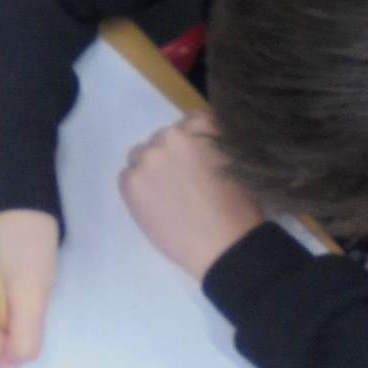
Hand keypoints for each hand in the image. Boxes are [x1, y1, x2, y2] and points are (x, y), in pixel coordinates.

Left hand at [118, 111, 264, 281]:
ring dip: (151, 169)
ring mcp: (148, 158)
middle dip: (171, 156)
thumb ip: (214, 141)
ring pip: (142, 155)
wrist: (225, 246)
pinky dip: (138, 187)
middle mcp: (171, 136)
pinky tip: (157, 204)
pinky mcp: (131, 182)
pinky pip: (128, 176)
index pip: (190, 121)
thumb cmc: (239, 207)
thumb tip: (197, 140)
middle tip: (183, 183)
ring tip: (168, 195)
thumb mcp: (235, 160)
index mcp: (201, 125)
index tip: (197, 161)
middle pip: (162, 139)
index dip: (193, 143)